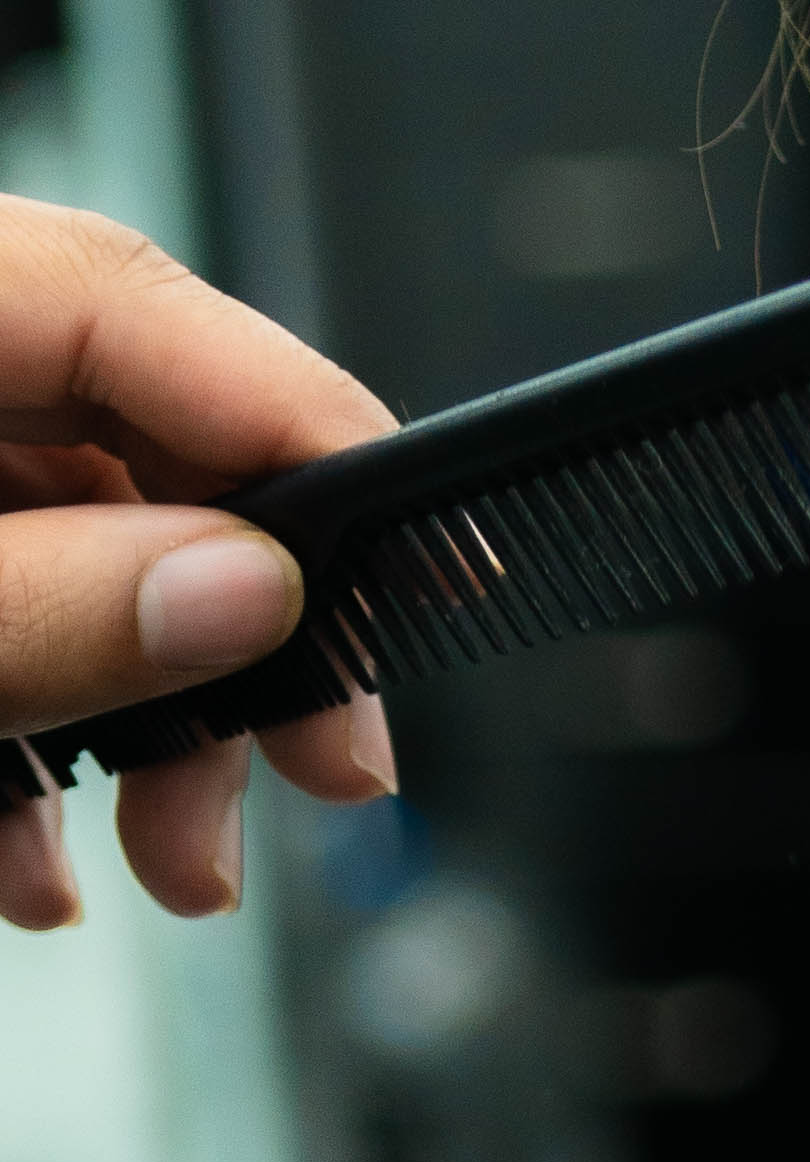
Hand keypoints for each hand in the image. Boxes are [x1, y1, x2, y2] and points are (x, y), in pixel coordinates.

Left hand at [0, 196, 396, 926]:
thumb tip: (245, 590)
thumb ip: (42, 609)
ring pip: (56, 559)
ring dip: (141, 730)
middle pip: (115, 448)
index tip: (419, 560)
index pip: (123, 298)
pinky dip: (25, 744)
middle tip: (328, 763)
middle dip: (229, 635)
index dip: (297, 424)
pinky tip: (37, 857)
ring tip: (179, 863)